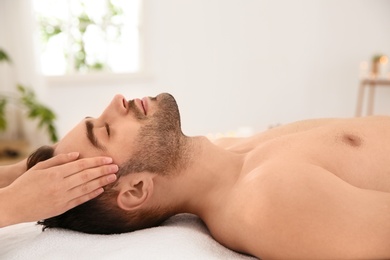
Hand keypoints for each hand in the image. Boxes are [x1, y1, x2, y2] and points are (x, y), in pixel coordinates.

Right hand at [0, 152, 117, 226]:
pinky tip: (101, 189)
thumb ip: (59, 160)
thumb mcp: (39, 167)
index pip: (82, 165)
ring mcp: (62, 197)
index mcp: (56, 173)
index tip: (108, 159)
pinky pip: (81, 200)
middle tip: (116, 166)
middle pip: (87, 175)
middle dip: (104, 170)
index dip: (97, 162)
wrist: (13, 205)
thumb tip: (76, 154)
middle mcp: (61, 185)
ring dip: (102, 182)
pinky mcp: (62, 208)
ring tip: (113, 176)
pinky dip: (92, 194)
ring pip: (87, 188)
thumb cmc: (25, 183)